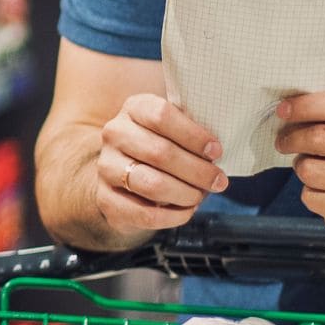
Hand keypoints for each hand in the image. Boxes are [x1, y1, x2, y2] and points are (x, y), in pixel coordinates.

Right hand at [94, 93, 227, 244]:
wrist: (124, 172)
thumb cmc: (160, 145)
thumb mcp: (173, 128)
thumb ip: (191, 131)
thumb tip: (215, 152)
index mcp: (134, 108)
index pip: (161, 115)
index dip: (193, 135)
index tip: (216, 151)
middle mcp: (115, 133)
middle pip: (159, 153)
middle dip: (197, 171)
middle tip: (219, 181)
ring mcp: (106, 166)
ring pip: (152, 184)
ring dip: (185, 194)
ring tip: (200, 196)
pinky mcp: (105, 197)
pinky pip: (144, 213)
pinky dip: (172, 216)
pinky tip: (186, 211)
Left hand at [275, 90, 324, 236]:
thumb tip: (284, 109)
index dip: (307, 105)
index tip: (282, 110)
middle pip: (321, 137)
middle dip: (291, 138)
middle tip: (283, 142)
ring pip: (310, 170)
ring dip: (300, 167)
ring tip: (309, 166)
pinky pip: (312, 198)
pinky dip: (309, 193)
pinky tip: (322, 190)